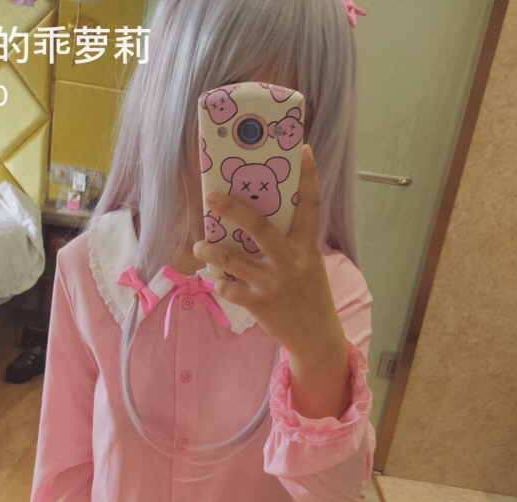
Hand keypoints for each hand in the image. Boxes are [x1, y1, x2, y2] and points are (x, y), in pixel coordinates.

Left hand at [192, 145, 344, 363]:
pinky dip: (220, 284)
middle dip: (232, 209)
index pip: (311, 206)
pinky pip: (230, 290)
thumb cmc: (310, 295)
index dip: (309, 177)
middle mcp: (290, 261)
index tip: (302, 150)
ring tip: (200, 246)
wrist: (316, 337)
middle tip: (211, 195)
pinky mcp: (260, 304)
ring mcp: (273, 283)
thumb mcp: (309, 264)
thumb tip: (257, 220)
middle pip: (259, 227)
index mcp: (307, 247)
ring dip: (211, 252)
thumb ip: (290, 243)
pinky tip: (216, 281)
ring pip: (233, 261)